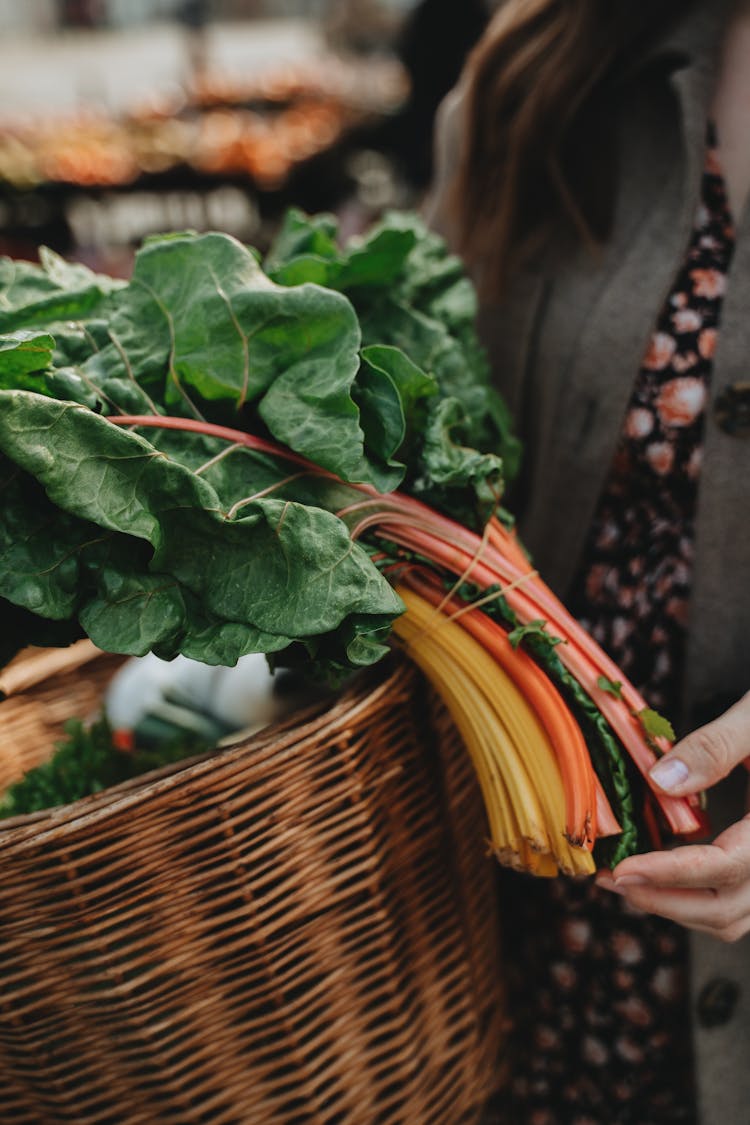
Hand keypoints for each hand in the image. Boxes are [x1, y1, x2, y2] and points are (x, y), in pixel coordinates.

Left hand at [596, 691, 749, 941]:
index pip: (725, 867)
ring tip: (625, 881)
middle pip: (725, 910)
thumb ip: (715, 747)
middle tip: (608, 878)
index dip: (670, 873)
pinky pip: (736, 903)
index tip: (621, 869)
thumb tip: (660, 782)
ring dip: (675, 907)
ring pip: (731, 917)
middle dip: (662, 900)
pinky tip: (658, 872)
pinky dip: (694, 899)